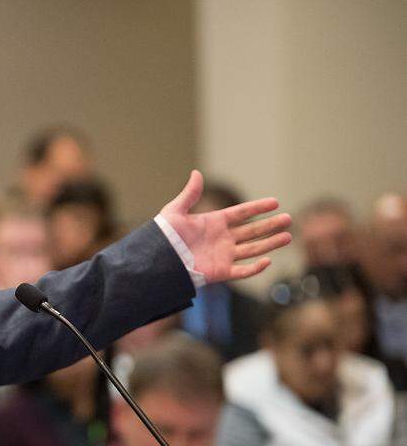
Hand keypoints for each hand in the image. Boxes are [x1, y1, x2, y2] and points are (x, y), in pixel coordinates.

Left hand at [159, 170, 291, 282]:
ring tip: (287, 236)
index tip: (275, 202)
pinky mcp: (220, 272)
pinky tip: (267, 260)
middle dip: (270, 225)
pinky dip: (255, 268)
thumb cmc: (163, 236)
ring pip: (253, 249)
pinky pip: (242, 271)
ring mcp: (223, 255)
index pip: (241, 213)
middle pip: (252, 231)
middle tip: (288, 219)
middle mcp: (222, 239)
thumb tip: (196, 173)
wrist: (158, 260)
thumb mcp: (175, 211)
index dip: (258, 207)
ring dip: (270, 243)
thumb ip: (189, 194)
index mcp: (214, 223)